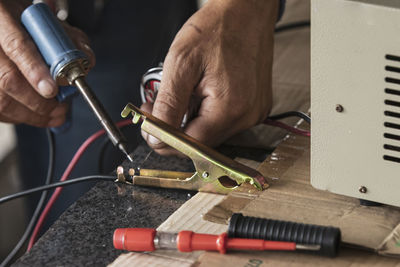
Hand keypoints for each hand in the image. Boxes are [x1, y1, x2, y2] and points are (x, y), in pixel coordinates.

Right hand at [0, 0, 94, 126]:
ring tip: (55, 116)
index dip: (35, 71)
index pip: (17, 46)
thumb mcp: (50, 22)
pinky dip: (20, 117)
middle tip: (61, 109)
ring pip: (2, 99)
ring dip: (32, 115)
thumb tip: (87, 59)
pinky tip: (37, 115)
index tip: (52, 90)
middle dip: (39, 102)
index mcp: (5, 19)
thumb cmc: (28, 24)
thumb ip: (70, 39)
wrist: (8, 24)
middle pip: (7, 79)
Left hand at [141, 0, 277, 154]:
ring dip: (189, 122)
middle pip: (201, 142)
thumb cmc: (218, 30)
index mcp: (230, 108)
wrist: (245, 13)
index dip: (164, 138)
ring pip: (210, 134)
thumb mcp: (181, 64)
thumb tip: (156, 136)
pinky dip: (205, 115)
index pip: (190, 145)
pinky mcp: (255, 108)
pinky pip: (224, 123)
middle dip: (174, 129)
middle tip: (159, 106)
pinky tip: (200, 95)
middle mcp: (247, 116)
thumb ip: (168, 106)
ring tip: (183, 94)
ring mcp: (253, 113)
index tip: (149, 123)